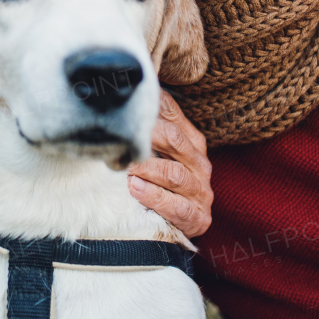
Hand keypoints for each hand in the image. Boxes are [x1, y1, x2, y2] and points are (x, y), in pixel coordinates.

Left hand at [127, 91, 213, 237]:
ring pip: (175, 174)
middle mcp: (200, 163)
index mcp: (191, 140)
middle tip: (117, 137)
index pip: (170, 112)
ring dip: (146, 169)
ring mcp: (201, 191)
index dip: (147, 105)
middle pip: (173, 139)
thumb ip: (142, 128)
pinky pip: (178, 206)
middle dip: (144, 138)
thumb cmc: (158, 184)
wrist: (176, 227)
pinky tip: (134, 189)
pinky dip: (154, 197)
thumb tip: (117, 91)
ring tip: (123, 167)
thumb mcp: (153, 153)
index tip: (121, 103)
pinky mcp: (198, 217)